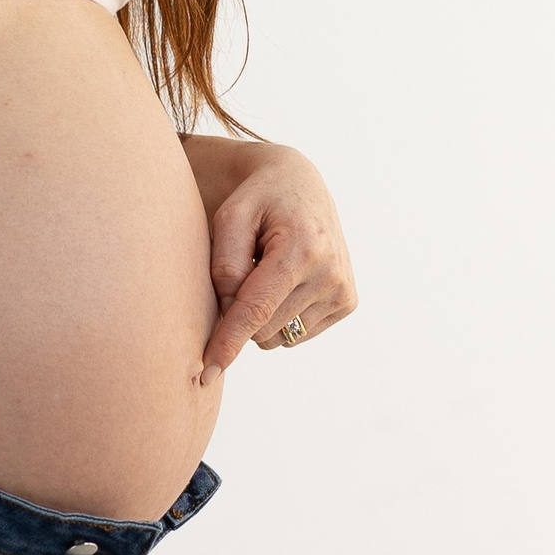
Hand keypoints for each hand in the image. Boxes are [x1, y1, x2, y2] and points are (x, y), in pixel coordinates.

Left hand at [196, 142, 356, 376]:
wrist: (299, 184)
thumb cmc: (259, 199)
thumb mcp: (230, 217)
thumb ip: (225, 266)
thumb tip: (231, 315)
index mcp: (303, 248)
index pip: (257, 309)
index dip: (229, 341)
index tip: (208, 370)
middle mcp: (330, 273)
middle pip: (263, 328)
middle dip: (240, 312)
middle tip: (242, 270)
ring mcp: (343, 290)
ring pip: (279, 336)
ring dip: (261, 314)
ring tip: (268, 270)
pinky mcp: (346, 302)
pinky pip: (295, 334)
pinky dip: (280, 315)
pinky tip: (285, 281)